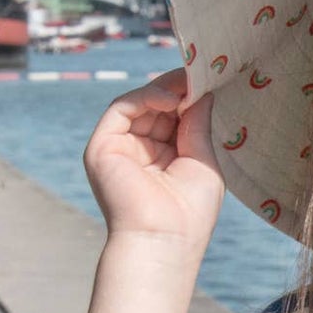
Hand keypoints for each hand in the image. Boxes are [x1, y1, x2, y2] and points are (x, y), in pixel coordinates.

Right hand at [83, 70, 223, 248]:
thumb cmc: (191, 210)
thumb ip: (198, 123)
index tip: (210, 80)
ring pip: (139, 103)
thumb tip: (203, 91)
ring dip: (164, 90)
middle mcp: (141, 150)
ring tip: (188, 85)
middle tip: (201, 74)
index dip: (190, 97)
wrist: (165, 239)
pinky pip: (121, 109)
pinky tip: (169, 98)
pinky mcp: (102, 146)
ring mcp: (120, 147)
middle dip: (179, 89)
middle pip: (157, 106)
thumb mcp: (203, 159)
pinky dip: (144, 97)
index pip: (175, 117)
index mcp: (166, 156)